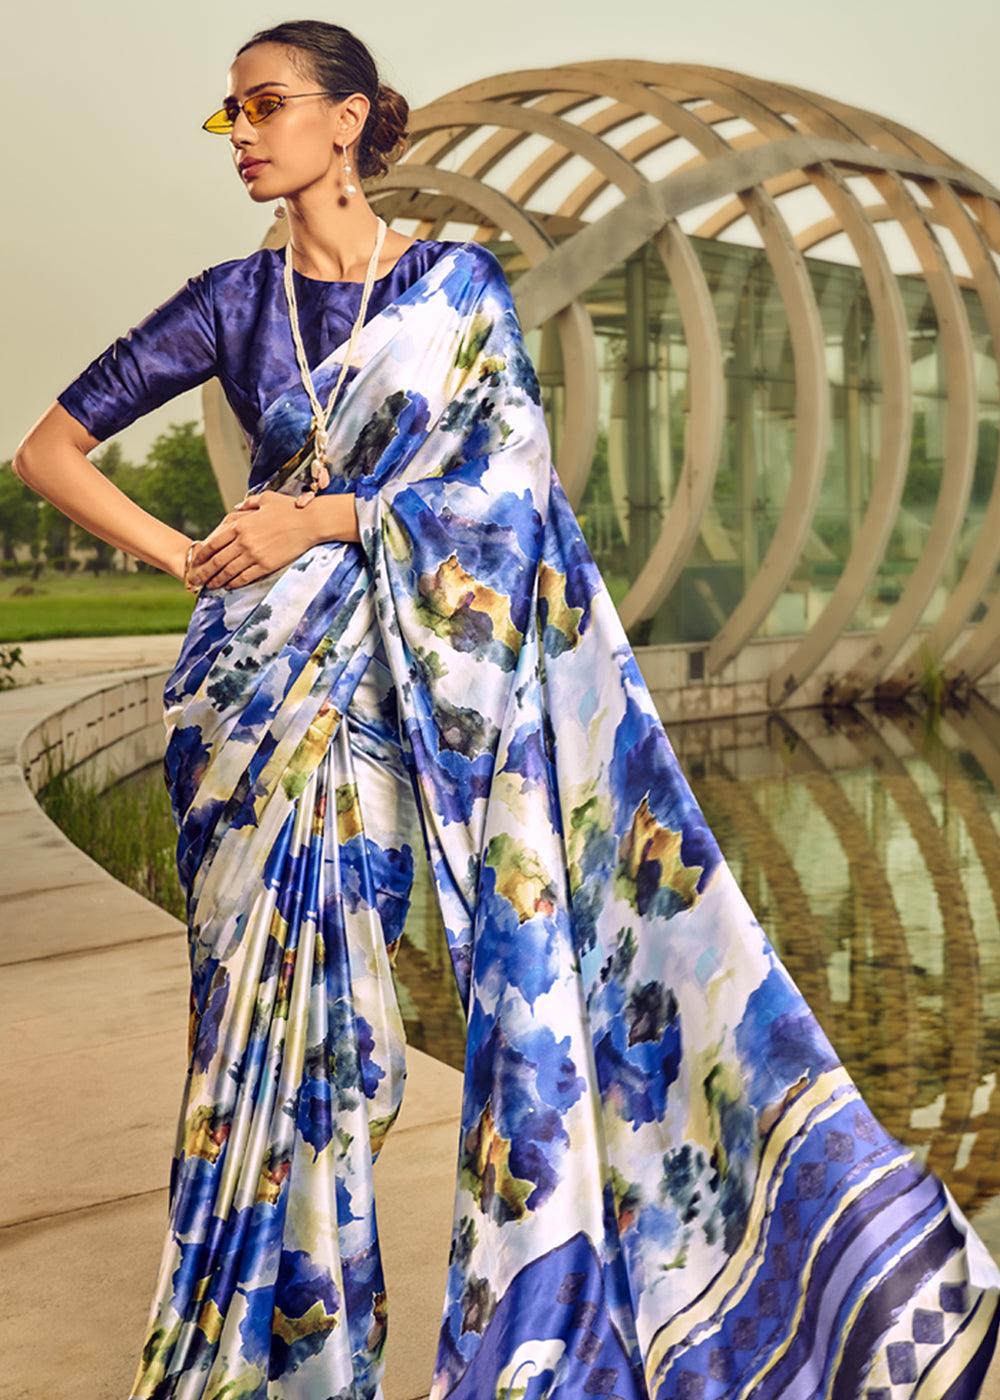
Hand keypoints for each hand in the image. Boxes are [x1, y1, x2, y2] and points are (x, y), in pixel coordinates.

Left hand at [186, 490, 317, 590]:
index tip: (195, 562)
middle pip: (217, 561)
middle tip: (196, 580)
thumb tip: (237, 507)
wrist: (310, 522)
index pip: (214, 543)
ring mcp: (254, 555)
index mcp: (241, 525)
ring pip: (228, 572)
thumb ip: (249, 504)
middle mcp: (243, 541)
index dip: (202, 555)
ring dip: (217, 580)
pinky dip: (234, 583)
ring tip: (210, 586)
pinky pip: (244, 577)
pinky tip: (229, 586)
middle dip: (204, 572)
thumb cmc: (290, 508)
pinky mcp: (266, 565)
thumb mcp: (266, 499)